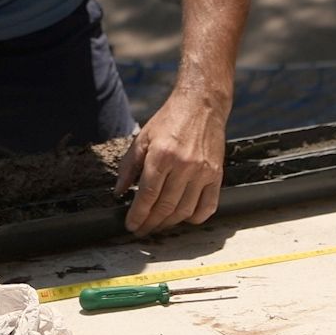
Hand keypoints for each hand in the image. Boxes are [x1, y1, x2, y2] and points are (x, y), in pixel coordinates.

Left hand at [112, 89, 226, 234]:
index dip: (137, 215)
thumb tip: (119, 193)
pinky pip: (208, 206)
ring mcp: (203, 171)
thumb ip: (128, 167)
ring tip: (158, 225)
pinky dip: (195, 218)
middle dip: (150, 223)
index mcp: (161, 155)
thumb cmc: (169, 120)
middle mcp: (183, 165)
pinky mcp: (217, 174)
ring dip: (169, 223)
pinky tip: (183, 218)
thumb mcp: (143, 138)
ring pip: (184, 210)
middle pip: (164, 207)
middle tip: (141, 229)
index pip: (147, 195)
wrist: (201, 104)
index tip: (131, 225)